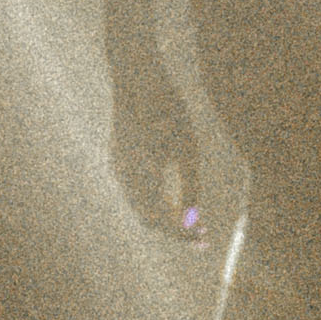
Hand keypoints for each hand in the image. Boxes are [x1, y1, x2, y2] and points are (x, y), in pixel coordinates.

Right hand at [111, 73, 204, 242]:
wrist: (138, 78)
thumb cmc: (169, 111)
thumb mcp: (188, 149)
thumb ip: (190, 186)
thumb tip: (194, 218)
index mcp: (142, 176)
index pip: (163, 221)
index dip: (184, 234)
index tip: (204, 241)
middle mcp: (124, 178)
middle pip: (148, 219)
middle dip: (174, 229)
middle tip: (200, 232)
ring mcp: (116, 169)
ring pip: (139, 207)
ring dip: (164, 217)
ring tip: (191, 218)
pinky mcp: (116, 161)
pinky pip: (134, 192)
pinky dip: (153, 202)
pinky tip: (172, 199)